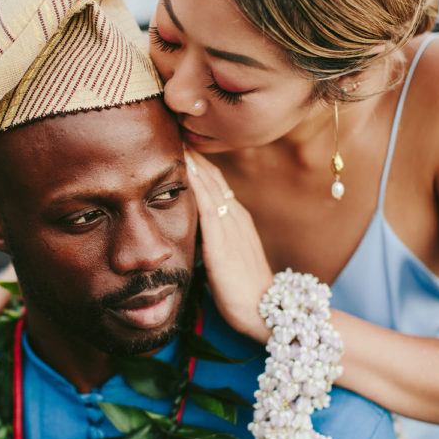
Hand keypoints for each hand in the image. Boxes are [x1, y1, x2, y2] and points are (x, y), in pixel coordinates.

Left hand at [185, 150, 272, 343]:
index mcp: (237, 218)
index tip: (177, 140)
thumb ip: (213, 241)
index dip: (197, 160)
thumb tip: (192, 234)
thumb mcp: (228, 258)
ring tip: (174, 135)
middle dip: (192, 151)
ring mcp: (231, 227)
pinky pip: (207, 206)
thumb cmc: (244, 291)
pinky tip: (184, 168)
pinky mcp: (222, 242)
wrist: (265, 312)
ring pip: (209, 184)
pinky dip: (195, 184)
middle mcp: (235, 216)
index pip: (214, 181)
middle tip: (172, 126)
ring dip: (192, 160)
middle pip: (211, 174)